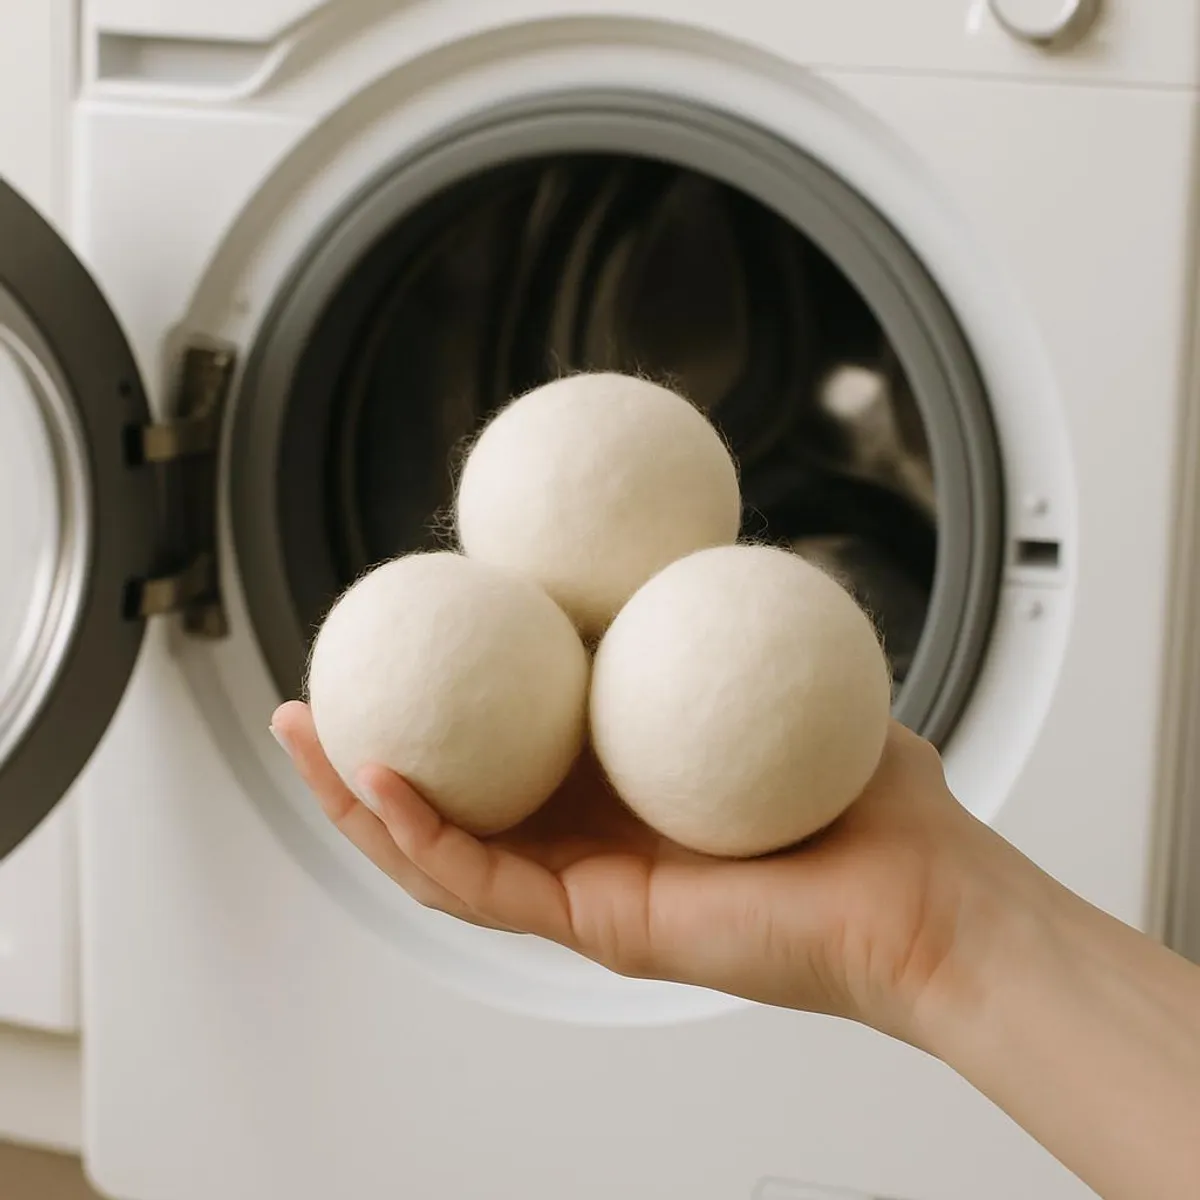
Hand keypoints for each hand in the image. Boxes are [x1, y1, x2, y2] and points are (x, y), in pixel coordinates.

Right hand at [271, 701, 990, 1042]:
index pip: (505, 751)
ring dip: (359, 797)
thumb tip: (699, 561)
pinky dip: (421, 834)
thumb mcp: (775, 688)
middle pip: (449, 804)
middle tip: (309, 696)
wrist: (924, 890)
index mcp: (620, 792)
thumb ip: (728, 635)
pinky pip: (484, 882)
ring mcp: (586, 888)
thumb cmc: (870, 799)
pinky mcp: (600, 924)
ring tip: (302, 733)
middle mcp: (589, 843)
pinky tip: (380, 776)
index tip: (398, 644)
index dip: (442, 706)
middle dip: (365, 756)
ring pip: (438, 852)